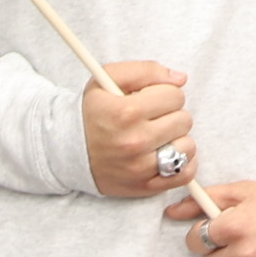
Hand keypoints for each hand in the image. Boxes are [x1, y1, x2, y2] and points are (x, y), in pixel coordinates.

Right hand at [78, 62, 191, 198]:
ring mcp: (140, 167)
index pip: (175, 95)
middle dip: (171, 114)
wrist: (68, 150)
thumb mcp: (108, 78)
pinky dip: (183, 164)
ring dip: (177, 139)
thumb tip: (180, 79)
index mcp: (126, 112)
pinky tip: (167, 154)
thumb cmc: (92, 112)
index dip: (165, 93)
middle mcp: (134, 141)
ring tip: (157, 136)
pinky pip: (185, 174)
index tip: (151, 99)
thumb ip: (146, 70)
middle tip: (152, 118)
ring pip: (187, 146)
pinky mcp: (145, 186)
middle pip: (184, 119)